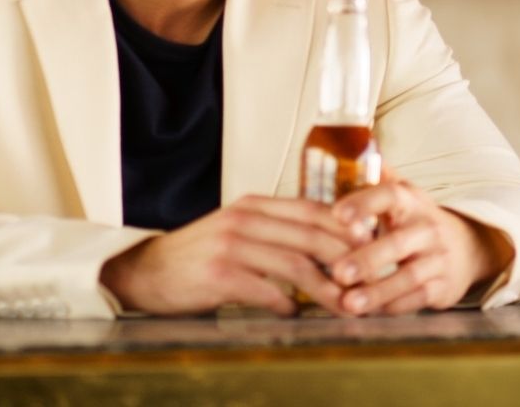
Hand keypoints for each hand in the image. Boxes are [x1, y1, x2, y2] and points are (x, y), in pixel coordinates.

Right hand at [100, 195, 362, 315]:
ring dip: (326, 289)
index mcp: (255, 205)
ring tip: (344, 305)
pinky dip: (287, 305)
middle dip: (346, 260)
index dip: (346, 229)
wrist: (146, 271)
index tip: (373, 247)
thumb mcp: (239, 231)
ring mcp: (232, 245)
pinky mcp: (219, 275)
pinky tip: (296, 315)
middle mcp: (246, 218)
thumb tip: (327, 248)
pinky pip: (266, 291)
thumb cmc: (200, 255)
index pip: (313, 210)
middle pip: (312, 236)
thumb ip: (277, 233)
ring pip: (295, 265)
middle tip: (369, 281)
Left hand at [326, 181, 513, 314]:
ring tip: (349, 304)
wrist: (467, 248)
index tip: (336, 214)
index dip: (363, 203)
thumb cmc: (418, 221)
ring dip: (378, 292)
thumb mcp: (403, 195)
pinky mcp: (443, 287)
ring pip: (409, 277)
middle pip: (399, 243)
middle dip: (368, 259)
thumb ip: (376, 178)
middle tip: (338, 272)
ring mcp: (438, 259)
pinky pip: (417, 300)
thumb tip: (347, 145)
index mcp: (411, 201)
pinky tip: (369, 314)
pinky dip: (393, 307)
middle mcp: (427, 228)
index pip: (389, 195)